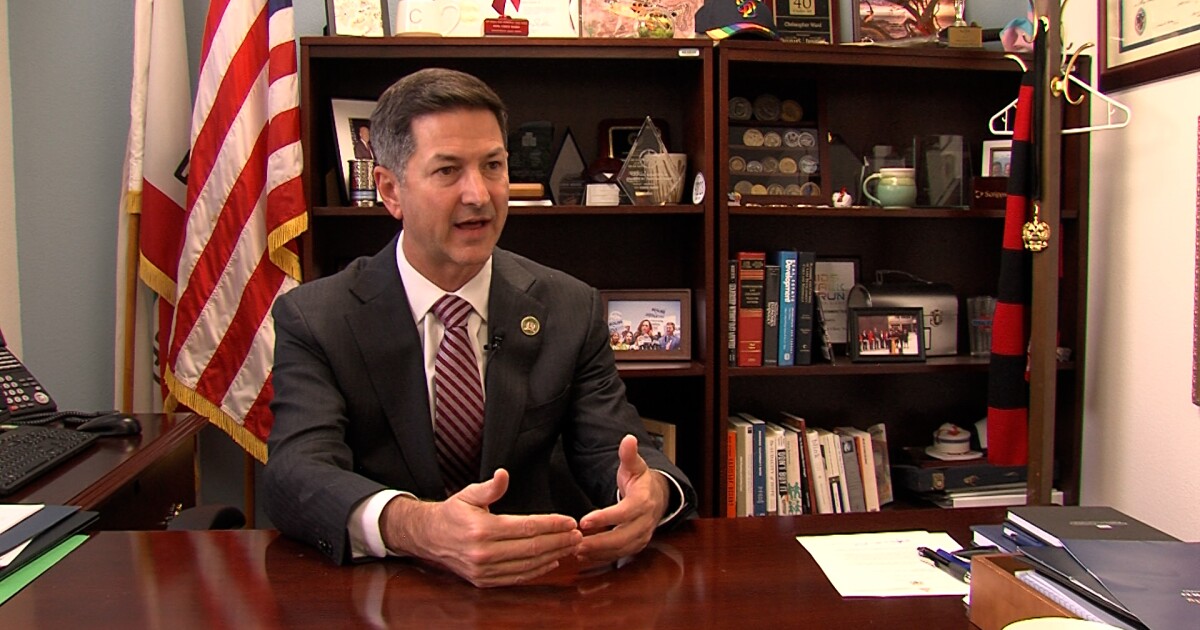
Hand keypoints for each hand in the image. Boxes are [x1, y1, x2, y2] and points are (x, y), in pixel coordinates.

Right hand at [379, 469, 581, 587]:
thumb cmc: (452, 513)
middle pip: (532, 548)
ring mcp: (484, 570)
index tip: (569, 521)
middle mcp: (483, 553)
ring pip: (528, 564)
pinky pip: (517, 577)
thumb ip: (490, 487)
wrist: (429, 537)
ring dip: (553, 556)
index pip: (526, 527)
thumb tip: (504, 474)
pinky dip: (537, 570)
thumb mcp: (468, 494)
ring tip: (570, 547)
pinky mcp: (484, 581)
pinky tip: (551, 561)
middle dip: (559, 541)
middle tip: (578, 535)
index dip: (551, 524)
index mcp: (482, 529)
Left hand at [575, 434, 668, 563]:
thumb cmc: (641, 481)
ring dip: (599, 553)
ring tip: (576, 550)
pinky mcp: (637, 544)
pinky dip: (603, 557)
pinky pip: (620, 555)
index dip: (604, 518)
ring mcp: (643, 535)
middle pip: (623, 537)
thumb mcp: (635, 465)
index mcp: (644, 501)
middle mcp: (646, 521)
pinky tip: (585, 555)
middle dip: (599, 542)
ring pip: (622, 549)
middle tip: (576, 543)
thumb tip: (628, 439)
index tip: (583, 521)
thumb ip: (629, 454)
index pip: (624, 512)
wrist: (658, 496)